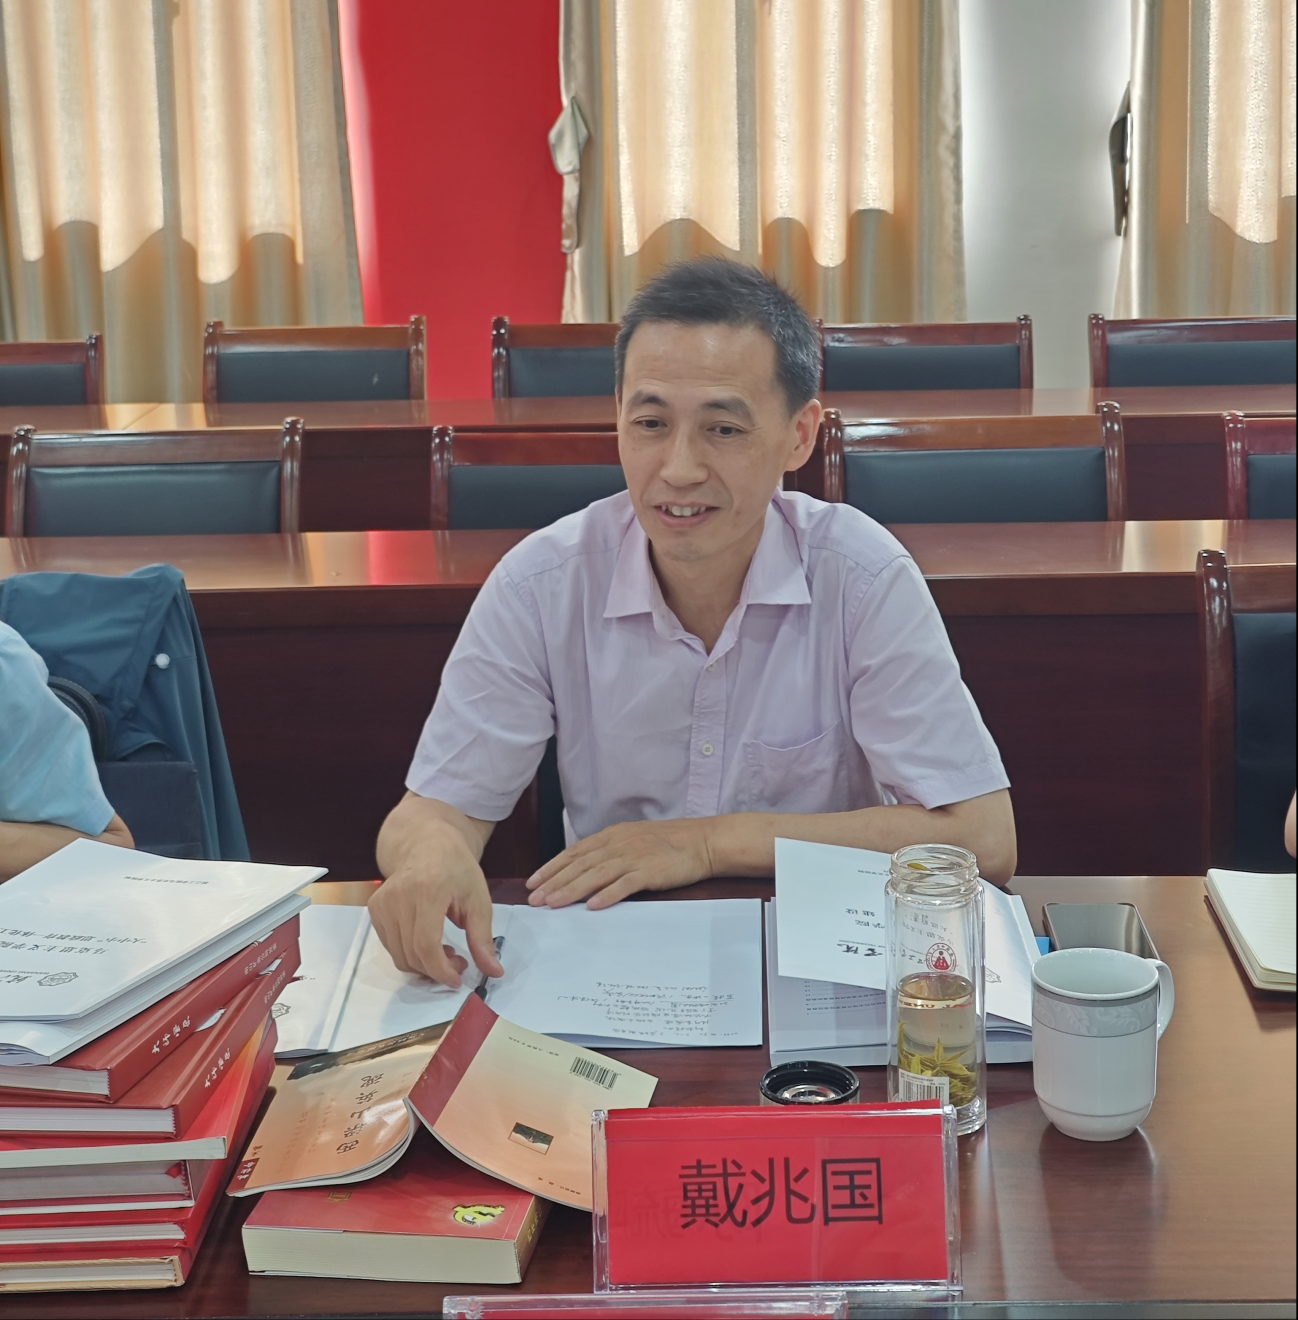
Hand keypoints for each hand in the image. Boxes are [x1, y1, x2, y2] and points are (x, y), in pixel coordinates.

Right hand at [369, 831, 502, 988]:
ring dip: (423, 965)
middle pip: (411, 954)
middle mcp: (398, 897)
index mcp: (427, 890)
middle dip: (436, 970)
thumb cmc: (456, 868)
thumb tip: (494, 972)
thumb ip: (483, 939)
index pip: (425, 944)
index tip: (457, 980)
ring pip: (398, 956)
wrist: (427, 843)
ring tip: (445, 952)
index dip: (440, 970)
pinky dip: (410, 954)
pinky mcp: (374, 909)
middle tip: (458, 963)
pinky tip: (428, 942)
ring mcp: (381, 903)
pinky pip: (391, 947)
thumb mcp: (478, 899)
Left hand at [525, 817, 714, 908]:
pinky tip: (592, 906)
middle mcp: (619, 844)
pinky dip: (607, 894)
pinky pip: (625, 884)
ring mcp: (634, 857)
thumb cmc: (668, 843)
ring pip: (596, 874)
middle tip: (535, 899)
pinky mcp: (650, 871)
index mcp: (612, 836)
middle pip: (580, 864)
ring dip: (572, 889)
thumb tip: (584, 868)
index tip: (534, 882)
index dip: (552, 867)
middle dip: (555, 882)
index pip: (575, 852)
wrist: (702, 841)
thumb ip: (609, 852)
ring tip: (554, 903)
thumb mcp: (633, 840)